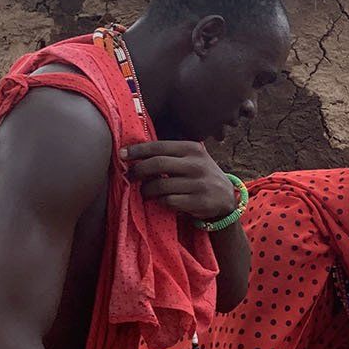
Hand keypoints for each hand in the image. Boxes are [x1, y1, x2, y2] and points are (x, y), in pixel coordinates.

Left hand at [121, 141, 238, 222]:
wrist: (226, 197)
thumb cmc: (200, 174)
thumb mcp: (191, 157)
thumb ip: (169, 154)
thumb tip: (134, 152)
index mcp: (191, 148)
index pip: (158, 147)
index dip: (137, 150)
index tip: (122, 154)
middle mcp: (196, 164)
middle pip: (157, 165)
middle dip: (138, 171)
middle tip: (129, 177)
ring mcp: (198, 184)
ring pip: (160, 186)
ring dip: (146, 190)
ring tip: (144, 192)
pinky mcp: (199, 202)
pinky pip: (169, 201)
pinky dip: (160, 201)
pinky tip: (159, 200)